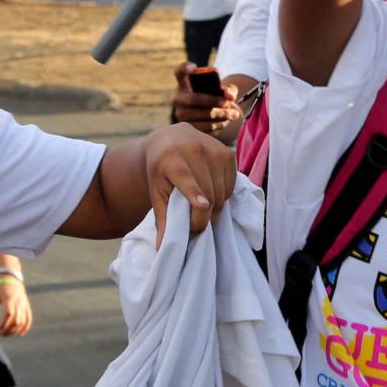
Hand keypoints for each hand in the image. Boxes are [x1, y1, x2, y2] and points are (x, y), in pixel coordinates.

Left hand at [0, 272, 32, 336]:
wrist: (9, 274)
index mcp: (9, 298)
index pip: (9, 315)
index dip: (4, 325)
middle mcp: (18, 302)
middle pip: (16, 320)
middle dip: (8, 330)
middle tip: (0, 334)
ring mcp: (24, 303)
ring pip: (23, 321)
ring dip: (15, 330)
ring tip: (7, 334)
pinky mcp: (26, 304)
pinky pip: (29, 317)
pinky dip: (27, 326)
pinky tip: (21, 334)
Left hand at [143, 122, 235, 238]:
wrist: (171, 137)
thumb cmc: (161, 169)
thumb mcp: (156, 191)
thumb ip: (162, 218)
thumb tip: (164, 249)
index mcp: (171, 159)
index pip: (185, 178)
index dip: (194, 192)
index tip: (203, 205)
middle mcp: (195, 151)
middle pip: (208, 195)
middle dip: (202, 218)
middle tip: (193, 227)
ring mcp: (214, 150)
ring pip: (221, 194)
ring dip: (213, 208)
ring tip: (200, 208)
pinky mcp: (228, 154)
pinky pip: (230, 186)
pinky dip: (222, 195)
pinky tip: (210, 190)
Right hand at [169, 62, 244, 140]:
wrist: (217, 118)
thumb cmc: (218, 99)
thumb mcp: (225, 91)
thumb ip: (229, 89)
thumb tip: (229, 96)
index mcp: (185, 83)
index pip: (179, 72)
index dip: (184, 68)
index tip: (193, 67)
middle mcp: (179, 98)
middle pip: (193, 99)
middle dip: (212, 101)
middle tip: (226, 103)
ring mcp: (180, 114)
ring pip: (199, 115)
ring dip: (219, 115)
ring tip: (234, 114)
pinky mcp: (187, 129)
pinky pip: (202, 127)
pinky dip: (217, 124)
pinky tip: (225, 121)